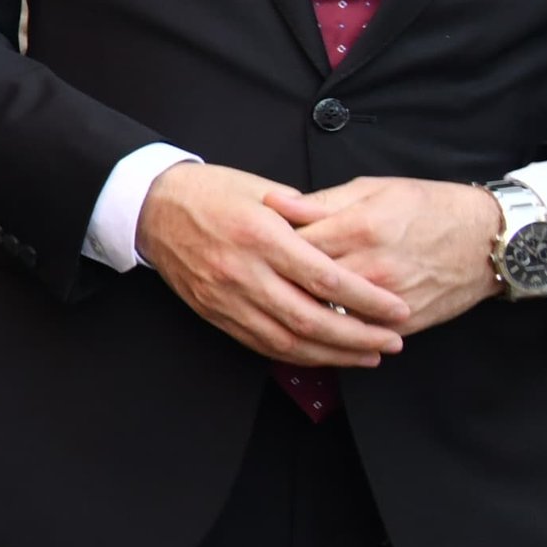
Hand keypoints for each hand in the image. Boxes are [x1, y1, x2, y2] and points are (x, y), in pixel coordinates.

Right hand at [137, 161, 409, 367]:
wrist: (149, 206)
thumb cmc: (209, 191)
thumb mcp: (263, 190)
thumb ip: (307, 215)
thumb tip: (348, 240)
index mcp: (261, 237)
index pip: (326, 280)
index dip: (368, 300)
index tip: (397, 309)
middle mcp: (243, 272)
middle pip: (311, 320)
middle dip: (359, 337)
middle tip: (392, 341)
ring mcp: (225, 297)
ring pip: (287, 341)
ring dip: (332, 354)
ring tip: (367, 356)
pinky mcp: (213, 311)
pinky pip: (259, 343)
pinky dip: (296, 355)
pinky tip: (322, 356)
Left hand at [277, 177, 503, 334]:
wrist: (487, 240)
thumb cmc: (429, 207)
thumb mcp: (373, 190)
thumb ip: (320, 202)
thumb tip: (274, 202)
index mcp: (358, 229)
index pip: (292, 244)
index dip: (267, 247)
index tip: (252, 246)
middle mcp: (371, 267)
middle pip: (303, 284)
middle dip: (275, 284)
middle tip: (256, 280)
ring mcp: (387, 299)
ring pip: (325, 315)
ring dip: (298, 313)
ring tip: (275, 305)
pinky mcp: (402, 323)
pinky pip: (354, 335)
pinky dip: (330, 333)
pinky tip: (311, 327)